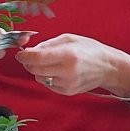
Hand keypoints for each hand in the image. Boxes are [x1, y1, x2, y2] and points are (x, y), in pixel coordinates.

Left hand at [15, 34, 129, 95]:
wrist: (108, 67)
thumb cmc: (89, 50)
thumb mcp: (69, 39)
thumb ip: (47, 44)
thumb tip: (28, 51)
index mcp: (68, 55)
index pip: (36, 58)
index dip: (24, 56)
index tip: (21, 53)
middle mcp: (67, 71)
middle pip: (34, 70)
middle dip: (29, 63)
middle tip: (32, 57)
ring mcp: (67, 84)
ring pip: (39, 78)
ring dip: (39, 71)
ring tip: (52, 63)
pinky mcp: (68, 92)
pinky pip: (48, 85)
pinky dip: (48, 77)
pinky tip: (59, 72)